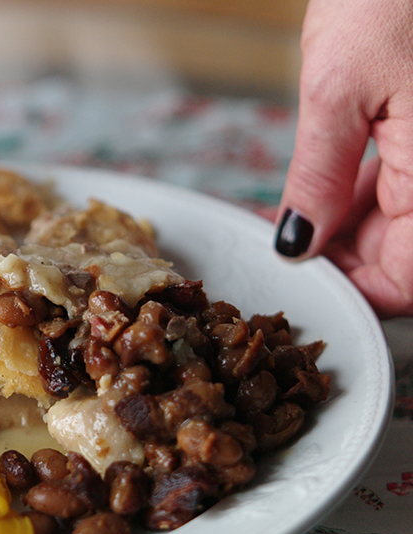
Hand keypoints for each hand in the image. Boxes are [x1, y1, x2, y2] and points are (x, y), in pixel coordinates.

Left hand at [275, 0, 412, 317]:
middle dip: (347, 256)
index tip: (304, 280)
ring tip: (296, 209)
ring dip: (352, 226)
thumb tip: (298, 244)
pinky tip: (329, 183)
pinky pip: (410, 183)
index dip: (358, 290)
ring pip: (407, 221)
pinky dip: (368, 191)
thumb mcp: (336, 89)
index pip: (411, 278)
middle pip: (408, 254)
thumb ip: (319, 178)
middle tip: (287, 240)